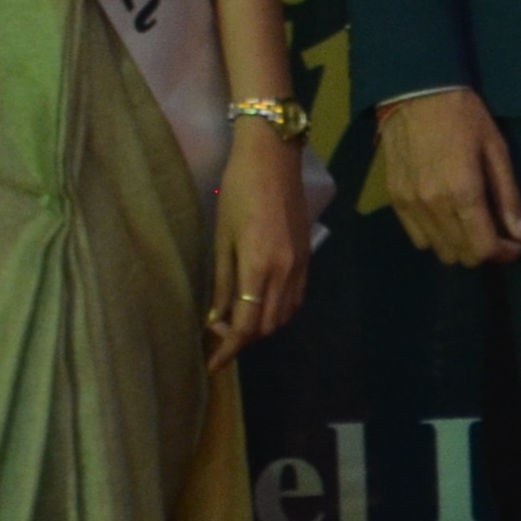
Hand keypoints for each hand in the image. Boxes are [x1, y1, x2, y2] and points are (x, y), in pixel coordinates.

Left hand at [207, 126, 311, 367]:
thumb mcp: (222, 236)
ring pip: (284, 315)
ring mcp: (300, 265)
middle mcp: (285, 273)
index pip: (246, 325)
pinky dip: (278, 309)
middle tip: (218, 329)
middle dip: (243, 338)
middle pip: (267, 326)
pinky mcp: (307, 256)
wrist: (274, 156)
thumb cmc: (238, 190)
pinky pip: (296, 298)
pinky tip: (260, 300)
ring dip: (262, 325)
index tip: (212, 364)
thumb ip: (223, 281)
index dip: (228, 349)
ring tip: (237, 316)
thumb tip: (216, 317)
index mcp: (259, 267)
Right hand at [377, 87, 520, 267]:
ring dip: (459, 245)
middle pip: (461, 255)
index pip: (483, 249)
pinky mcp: (395, 199)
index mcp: (463, 192)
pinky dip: (436, 236)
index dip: (504, 253)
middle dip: (484, 250)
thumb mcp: (496, 149)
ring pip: (438, 250)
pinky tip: (446, 217)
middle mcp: (433, 205)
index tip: (515, 242)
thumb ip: (508, 196)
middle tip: (496, 231)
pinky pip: (417, 237)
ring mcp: (410, 204)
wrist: (415, 91)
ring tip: (471, 224)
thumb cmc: (464, 116)